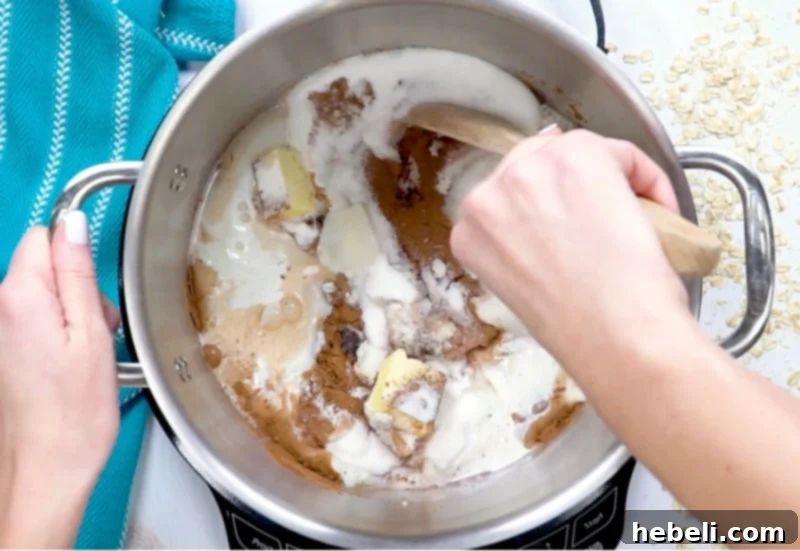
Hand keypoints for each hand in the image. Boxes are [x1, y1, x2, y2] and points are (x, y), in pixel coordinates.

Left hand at [0, 212, 119, 547]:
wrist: (47, 468)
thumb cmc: (73, 413)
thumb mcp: (90, 332)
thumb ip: (77, 272)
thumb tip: (72, 224)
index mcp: (20, 296)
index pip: (44, 235)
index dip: (77, 248)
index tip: (98, 276)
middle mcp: (1, 309)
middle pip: (47, 265)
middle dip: (81, 285)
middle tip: (102, 326)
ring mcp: (2, 331)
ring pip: (49, 293)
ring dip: (77, 312)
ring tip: (93, 350)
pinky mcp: (9, 351)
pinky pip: (42, 320)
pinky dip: (66, 333)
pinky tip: (79, 362)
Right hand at [451, 128, 690, 367]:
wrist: (614, 336)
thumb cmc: (577, 328)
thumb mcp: (521, 284)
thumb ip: (519, 240)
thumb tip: (544, 202)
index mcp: (468, 230)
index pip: (506, 193)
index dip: (547, 206)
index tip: (573, 227)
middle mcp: (487, 194)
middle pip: (536, 161)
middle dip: (573, 186)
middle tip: (604, 221)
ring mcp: (528, 171)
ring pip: (577, 153)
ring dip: (608, 181)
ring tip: (629, 222)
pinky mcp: (578, 156)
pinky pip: (620, 153)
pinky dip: (647, 179)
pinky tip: (657, 216)